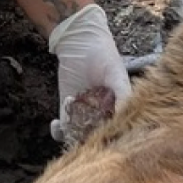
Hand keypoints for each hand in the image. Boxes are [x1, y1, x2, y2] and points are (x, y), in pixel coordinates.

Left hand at [48, 4, 130, 142]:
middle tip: (81, 134)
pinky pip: (64, 127)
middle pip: (97, 136)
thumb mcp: (116, 74)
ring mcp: (84, 112)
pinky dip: (58, 131)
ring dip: (72, 136)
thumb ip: (123, 94)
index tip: (103, 139)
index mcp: (120, 108)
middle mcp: (103, 114)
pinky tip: (56, 124)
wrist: (79, 41)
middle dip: (89, 141)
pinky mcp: (67, 108)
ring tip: (68, 125)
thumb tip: (126, 115)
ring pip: (79, 135)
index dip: (112, 139)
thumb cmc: (104, 56)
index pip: (118, 130)